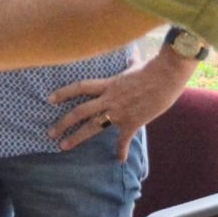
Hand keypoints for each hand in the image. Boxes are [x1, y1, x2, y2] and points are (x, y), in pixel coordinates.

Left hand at [48, 45, 194, 156]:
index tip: (50, 99)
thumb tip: (133, 56)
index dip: (63, 92)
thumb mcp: (137, 64)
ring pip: (93, 127)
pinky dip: (122, 150)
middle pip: (80, 111)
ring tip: (63, 147)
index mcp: (109, 84)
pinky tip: (120, 160)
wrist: (167, 76)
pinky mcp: (133, 122)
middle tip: (50, 133)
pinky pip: (124, 139)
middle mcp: (109, 99)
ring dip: (77, 137)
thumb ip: (130, 63)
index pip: (80, 87)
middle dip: (63, 123)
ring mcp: (120, 112)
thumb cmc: (153, 67)